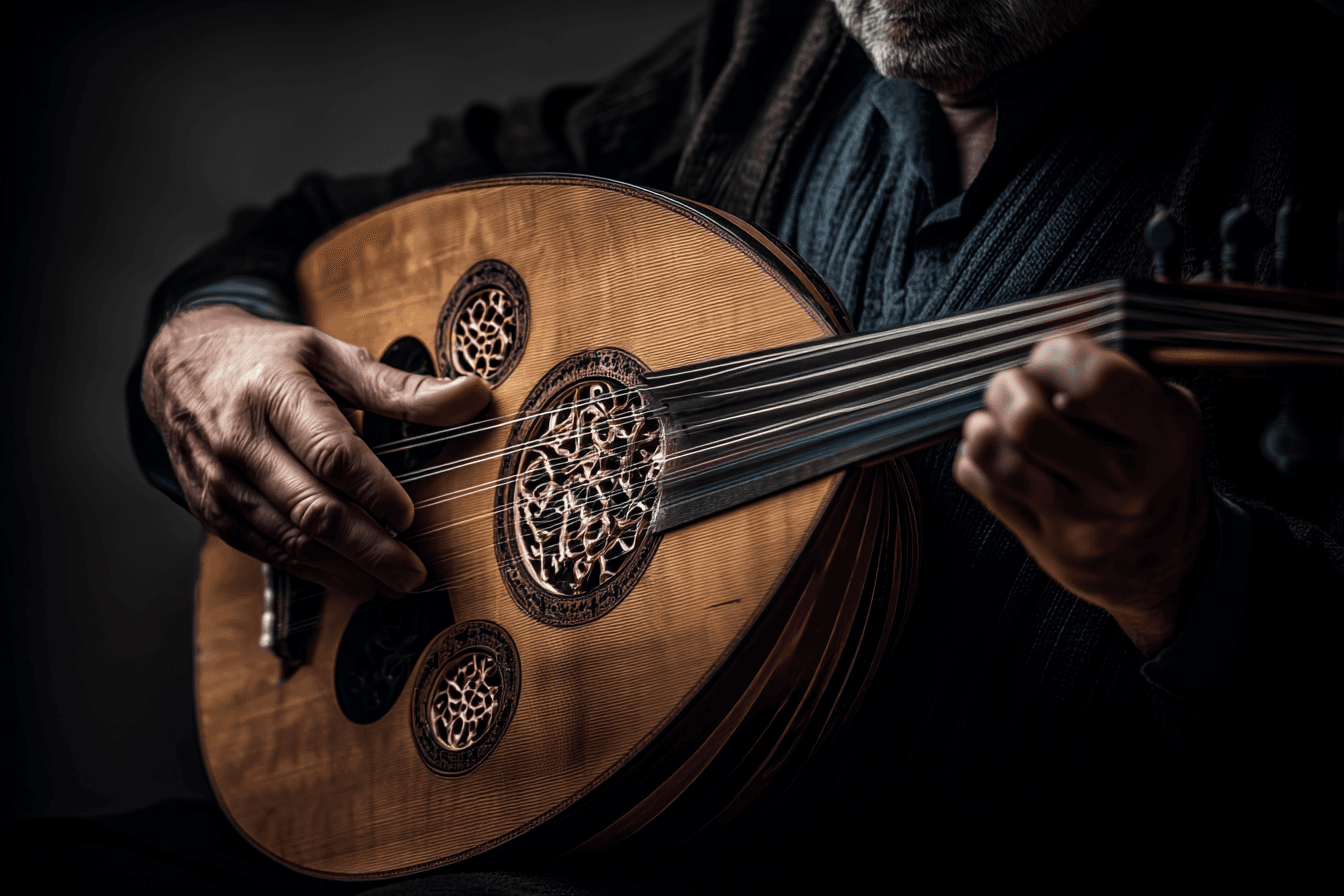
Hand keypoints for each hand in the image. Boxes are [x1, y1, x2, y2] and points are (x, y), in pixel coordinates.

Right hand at [142, 304, 490, 596]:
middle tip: (413, 573)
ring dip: (345, 570)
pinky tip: (352, 581)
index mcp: (274, 393)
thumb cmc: (268, 359)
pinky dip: (314, 572)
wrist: (179, 366)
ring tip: (392, 585)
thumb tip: (472, 395)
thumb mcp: (330, 355)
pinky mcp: (213, 511)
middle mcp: (240, 441)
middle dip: (368, 548)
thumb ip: (400, 386)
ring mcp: (221, 481)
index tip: (410, 515)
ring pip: (289, 540)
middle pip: (311, 508)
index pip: (329, 452)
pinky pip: (268, 551)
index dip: (373, 489)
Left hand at [952, 334, 1208, 653]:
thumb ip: (1122, 373)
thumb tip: (1058, 330)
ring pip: (995, 454)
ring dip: (983, 423)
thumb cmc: (1160, 472)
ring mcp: (1078, 517)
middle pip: (1029, 420)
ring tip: (996, 418)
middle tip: (1013, 385)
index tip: (1052, 355)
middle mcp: (1120, 482)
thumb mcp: (1170, 414)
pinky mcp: (1041, 539)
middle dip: (1008, 387)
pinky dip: (974, 457)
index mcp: (1162, 438)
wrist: (1167, 561)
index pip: (1095, 380)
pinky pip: (980, 483)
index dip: (1059, 354)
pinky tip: (994, 451)